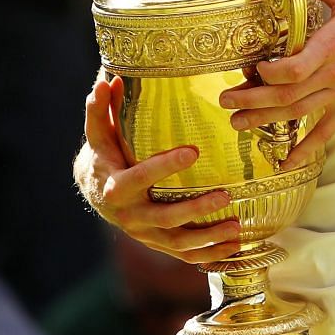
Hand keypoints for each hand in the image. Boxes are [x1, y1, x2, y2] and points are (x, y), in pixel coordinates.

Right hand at [77, 73, 246, 264]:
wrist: (97, 190)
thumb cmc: (105, 154)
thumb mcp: (100, 134)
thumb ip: (101, 109)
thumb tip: (106, 79)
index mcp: (116, 187)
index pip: (140, 178)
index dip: (164, 167)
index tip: (193, 151)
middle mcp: (130, 216)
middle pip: (164, 218)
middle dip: (195, 210)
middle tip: (226, 195)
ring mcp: (145, 234)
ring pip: (177, 243)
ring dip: (209, 238)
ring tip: (237, 226)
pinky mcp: (158, 243)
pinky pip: (185, 255)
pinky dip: (210, 255)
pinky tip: (235, 248)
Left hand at [218, 0, 334, 171]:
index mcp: (331, 46)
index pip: (294, 69)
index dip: (268, 74)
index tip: (251, 70)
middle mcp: (334, 74)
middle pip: (287, 94)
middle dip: (252, 99)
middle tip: (225, 101)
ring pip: (298, 113)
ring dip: (265, 120)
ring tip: (237, 123)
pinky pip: (325, 133)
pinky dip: (304, 150)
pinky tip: (284, 163)